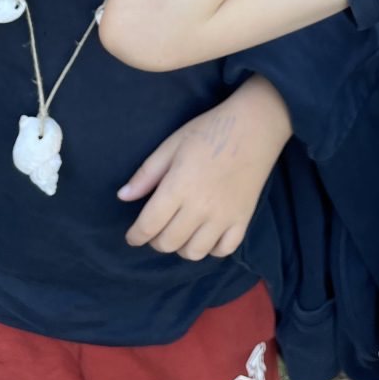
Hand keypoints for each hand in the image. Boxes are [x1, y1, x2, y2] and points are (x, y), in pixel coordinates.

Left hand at [118, 77, 292, 259]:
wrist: (256, 126)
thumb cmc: (210, 131)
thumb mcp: (172, 144)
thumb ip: (146, 173)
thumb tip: (123, 197)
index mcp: (178, 187)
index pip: (148, 226)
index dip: (135, 236)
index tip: (132, 236)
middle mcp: (200, 207)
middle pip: (168, 243)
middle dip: (155, 240)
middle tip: (156, 228)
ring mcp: (224, 216)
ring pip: (194, 252)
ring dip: (181, 247)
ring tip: (180, 231)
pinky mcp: (243, 219)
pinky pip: (223, 250)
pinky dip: (210, 249)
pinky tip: (205, 233)